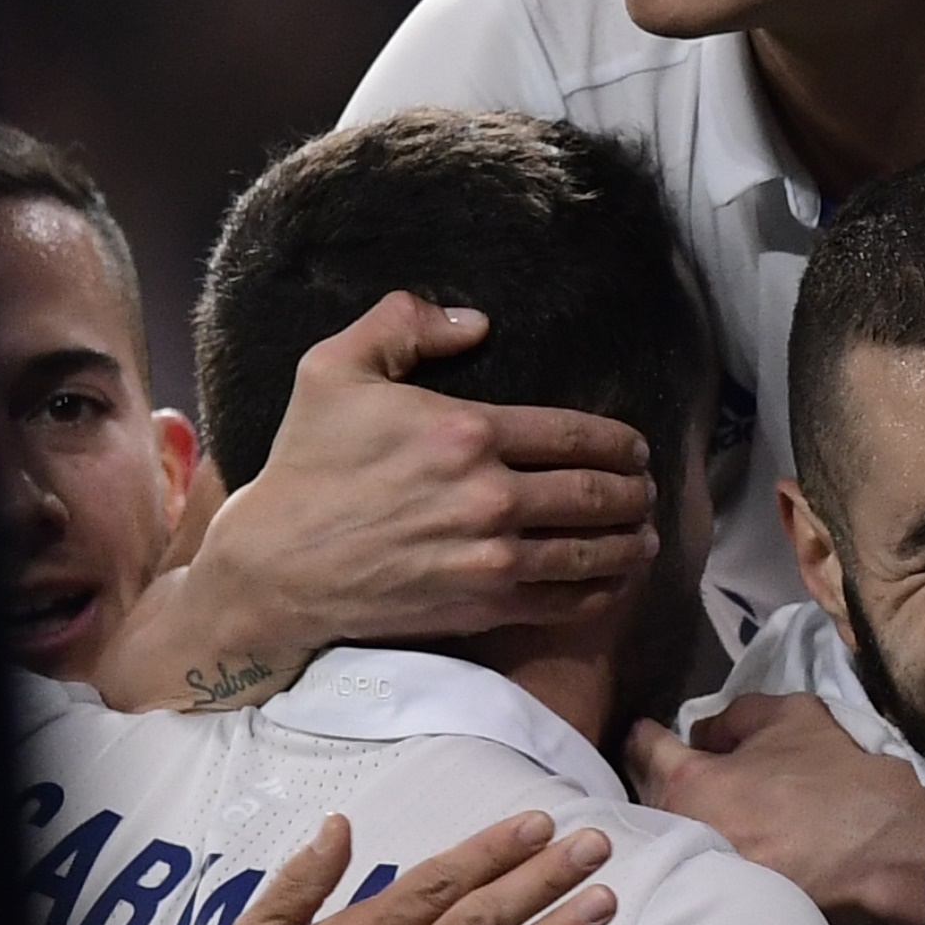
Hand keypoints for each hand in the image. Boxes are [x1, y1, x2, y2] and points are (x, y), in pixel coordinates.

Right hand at [186, 292, 657, 655]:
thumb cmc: (306, 463)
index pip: (576, 434)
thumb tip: (474, 318)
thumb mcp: (334, 370)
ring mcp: (492, 557)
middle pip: (597, 493)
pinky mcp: (483, 605)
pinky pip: (565, 601)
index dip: (620, 443)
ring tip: (645, 535)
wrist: (277, 566)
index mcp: (467, 432)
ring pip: (593, 550)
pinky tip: (614, 581)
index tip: (636, 449)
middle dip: (636, 491)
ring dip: (631, 542)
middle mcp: (491, 496)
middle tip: (648, 490)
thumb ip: (403, 325)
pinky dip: (601, 592)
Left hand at [624, 692, 924, 924]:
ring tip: (694, 803)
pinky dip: (693, 850)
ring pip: (666, 835)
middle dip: (653, 776)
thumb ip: (737, 715)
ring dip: (674, 815)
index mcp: (689, 782)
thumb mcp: (794, 715)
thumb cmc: (838, 780)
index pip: (643, 749)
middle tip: (669, 764)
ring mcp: (697, 876)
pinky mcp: (720, 906)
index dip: (647, 733)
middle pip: (646, 797)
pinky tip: (715, 841)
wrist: (885, 854)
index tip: (651, 729)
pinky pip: (690, 867)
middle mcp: (679, 833)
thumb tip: (705, 735)